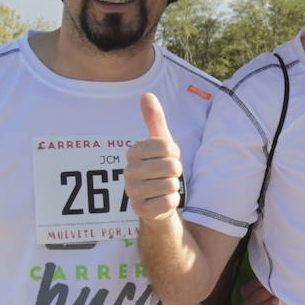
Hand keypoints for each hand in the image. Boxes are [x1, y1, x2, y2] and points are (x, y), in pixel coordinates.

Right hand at [124, 93, 183, 223]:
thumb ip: (154, 120)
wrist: (158, 202)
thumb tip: (146, 94)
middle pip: (171, 166)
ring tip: (163, 187)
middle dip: (176, 171)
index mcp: (133, 152)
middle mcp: (128, 172)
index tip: (168, 157)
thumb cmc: (160, 169)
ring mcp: (131, 192)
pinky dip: (172, 202)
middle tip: (167, 175)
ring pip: (170, 185)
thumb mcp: (161, 143)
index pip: (166, 146)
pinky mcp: (139, 210)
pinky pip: (168, 202)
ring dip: (173, 187)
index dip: (174, 153)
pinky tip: (162, 201)